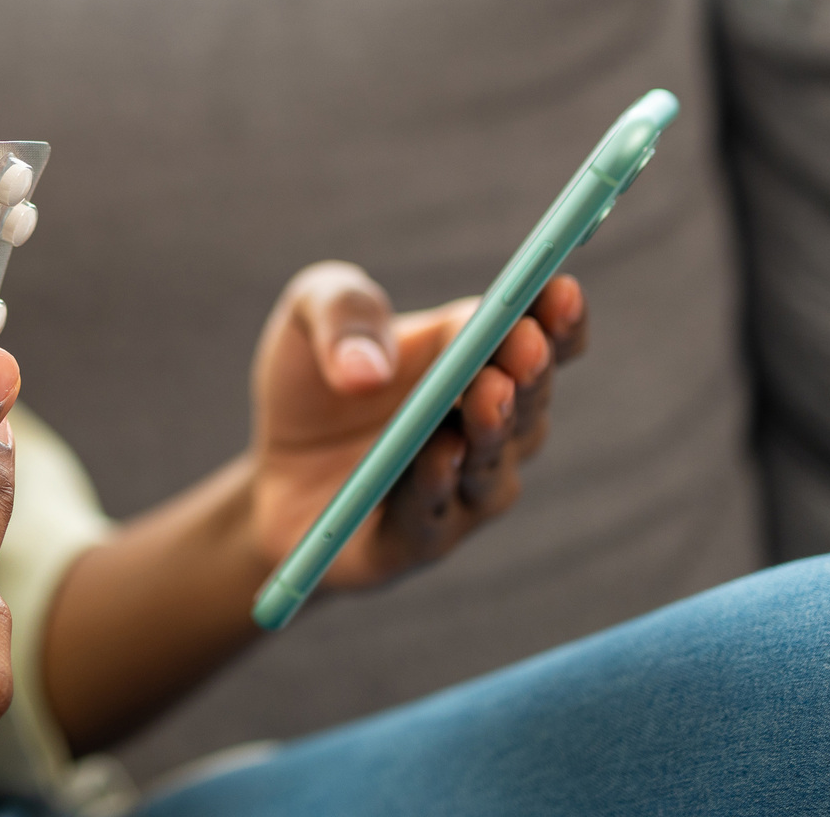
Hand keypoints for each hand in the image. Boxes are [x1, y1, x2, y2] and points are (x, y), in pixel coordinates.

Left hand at [248, 261, 586, 592]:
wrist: (267, 474)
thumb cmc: (309, 384)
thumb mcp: (307, 317)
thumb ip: (342, 311)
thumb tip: (367, 367)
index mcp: (476, 361)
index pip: (541, 338)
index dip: (557, 319)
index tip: (562, 289)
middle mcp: (486, 428)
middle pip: (525, 402)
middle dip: (527, 370)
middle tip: (526, 342)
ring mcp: (460, 489)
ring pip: (491, 464)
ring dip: (493, 429)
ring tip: (489, 391)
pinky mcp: (417, 540)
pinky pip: (434, 515)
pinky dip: (438, 485)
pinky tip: (439, 455)